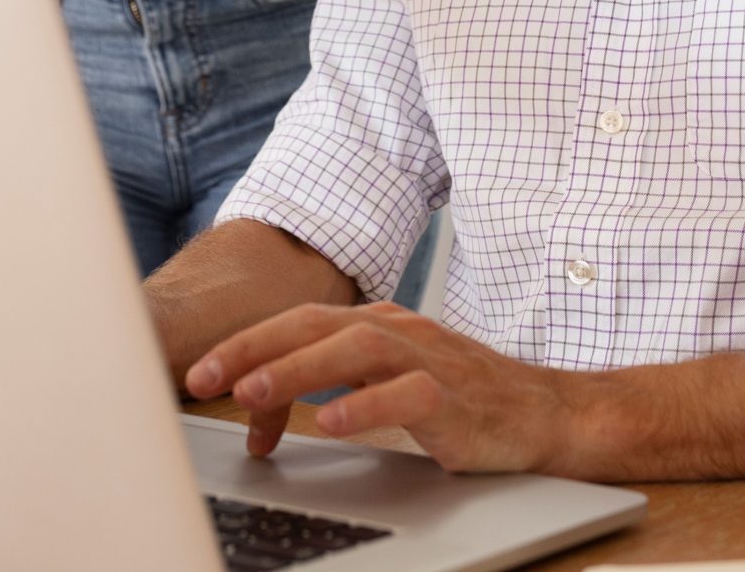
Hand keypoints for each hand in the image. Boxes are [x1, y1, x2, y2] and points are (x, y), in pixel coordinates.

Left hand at [184, 302, 576, 472]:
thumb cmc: (461, 401)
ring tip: (252, 394)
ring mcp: (430, 360)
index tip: (199, 372)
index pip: (301, 321)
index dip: (247, 342)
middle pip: (317, 323)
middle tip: (203, 376)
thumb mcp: (385, 386)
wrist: (545, 414)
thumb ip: (327, 387)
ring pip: (357, 350)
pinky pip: (409, 394)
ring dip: (298, 369)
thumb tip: (257, 410)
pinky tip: (331, 423)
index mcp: (379, 323)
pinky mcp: (457, 399)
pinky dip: (367, 406)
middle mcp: (400, 331)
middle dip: (255, 347)